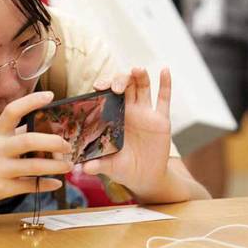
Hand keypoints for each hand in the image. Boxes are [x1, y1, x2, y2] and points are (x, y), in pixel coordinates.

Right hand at [0, 92, 73, 205]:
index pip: (12, 111)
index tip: (50, 96)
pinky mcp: (1, 189)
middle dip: (53, 142)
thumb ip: (17, 132)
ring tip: (68, 165)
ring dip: (56, 166)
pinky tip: (56, 182)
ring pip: (33, 167)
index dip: (31, 101)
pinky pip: (30, 186)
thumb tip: (48, 126)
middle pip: (28, 141)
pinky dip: (46, 184)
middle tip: (67, 145)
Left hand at [81, 68, 172, 194]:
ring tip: (137, 69)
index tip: (98, 86)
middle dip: (120, 80)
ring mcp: (146, 113)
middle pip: (125, 85)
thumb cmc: (124, 169)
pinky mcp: (161, 120)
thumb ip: (97, 165)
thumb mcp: (110, 167)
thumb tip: (82, 169)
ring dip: (140, 76)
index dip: (104, 86)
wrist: (145, 178)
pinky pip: (164, 99)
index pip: (107, 94)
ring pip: (143, 87)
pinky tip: (165, 70)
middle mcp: (129, 111)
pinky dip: (165, 84)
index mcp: (114, 117)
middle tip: (117, 87)